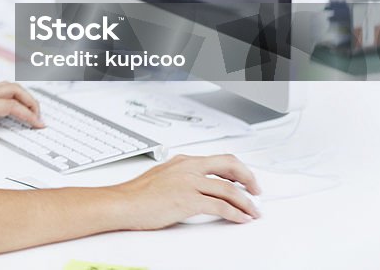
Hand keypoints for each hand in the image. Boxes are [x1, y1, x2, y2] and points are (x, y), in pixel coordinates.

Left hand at [0, 81, 44, 146]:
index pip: (8, 105)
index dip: (26, 115)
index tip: (38, 126)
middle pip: (12, 90)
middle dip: (31, 101)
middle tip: (40, 119)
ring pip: (6, 88)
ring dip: (23, 97)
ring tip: (32, 114)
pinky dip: (13, 98)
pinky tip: (13, 110)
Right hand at [111, 154, 261, 228]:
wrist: (122, 203)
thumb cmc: (136, 194)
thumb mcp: (162, 177)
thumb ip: (180, 177)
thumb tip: (196, 187)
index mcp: (183, 161)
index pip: (218, 159)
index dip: (237, 170)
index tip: (244, 180)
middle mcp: (188, 167)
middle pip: (229, 166)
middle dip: (248, 178)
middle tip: (256, 191)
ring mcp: (189, 183)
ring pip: (229, 189)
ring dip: (246, 202)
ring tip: (253, 211)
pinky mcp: (188, 200)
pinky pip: (221, 206)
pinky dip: (236, 213)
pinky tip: (241, 218)